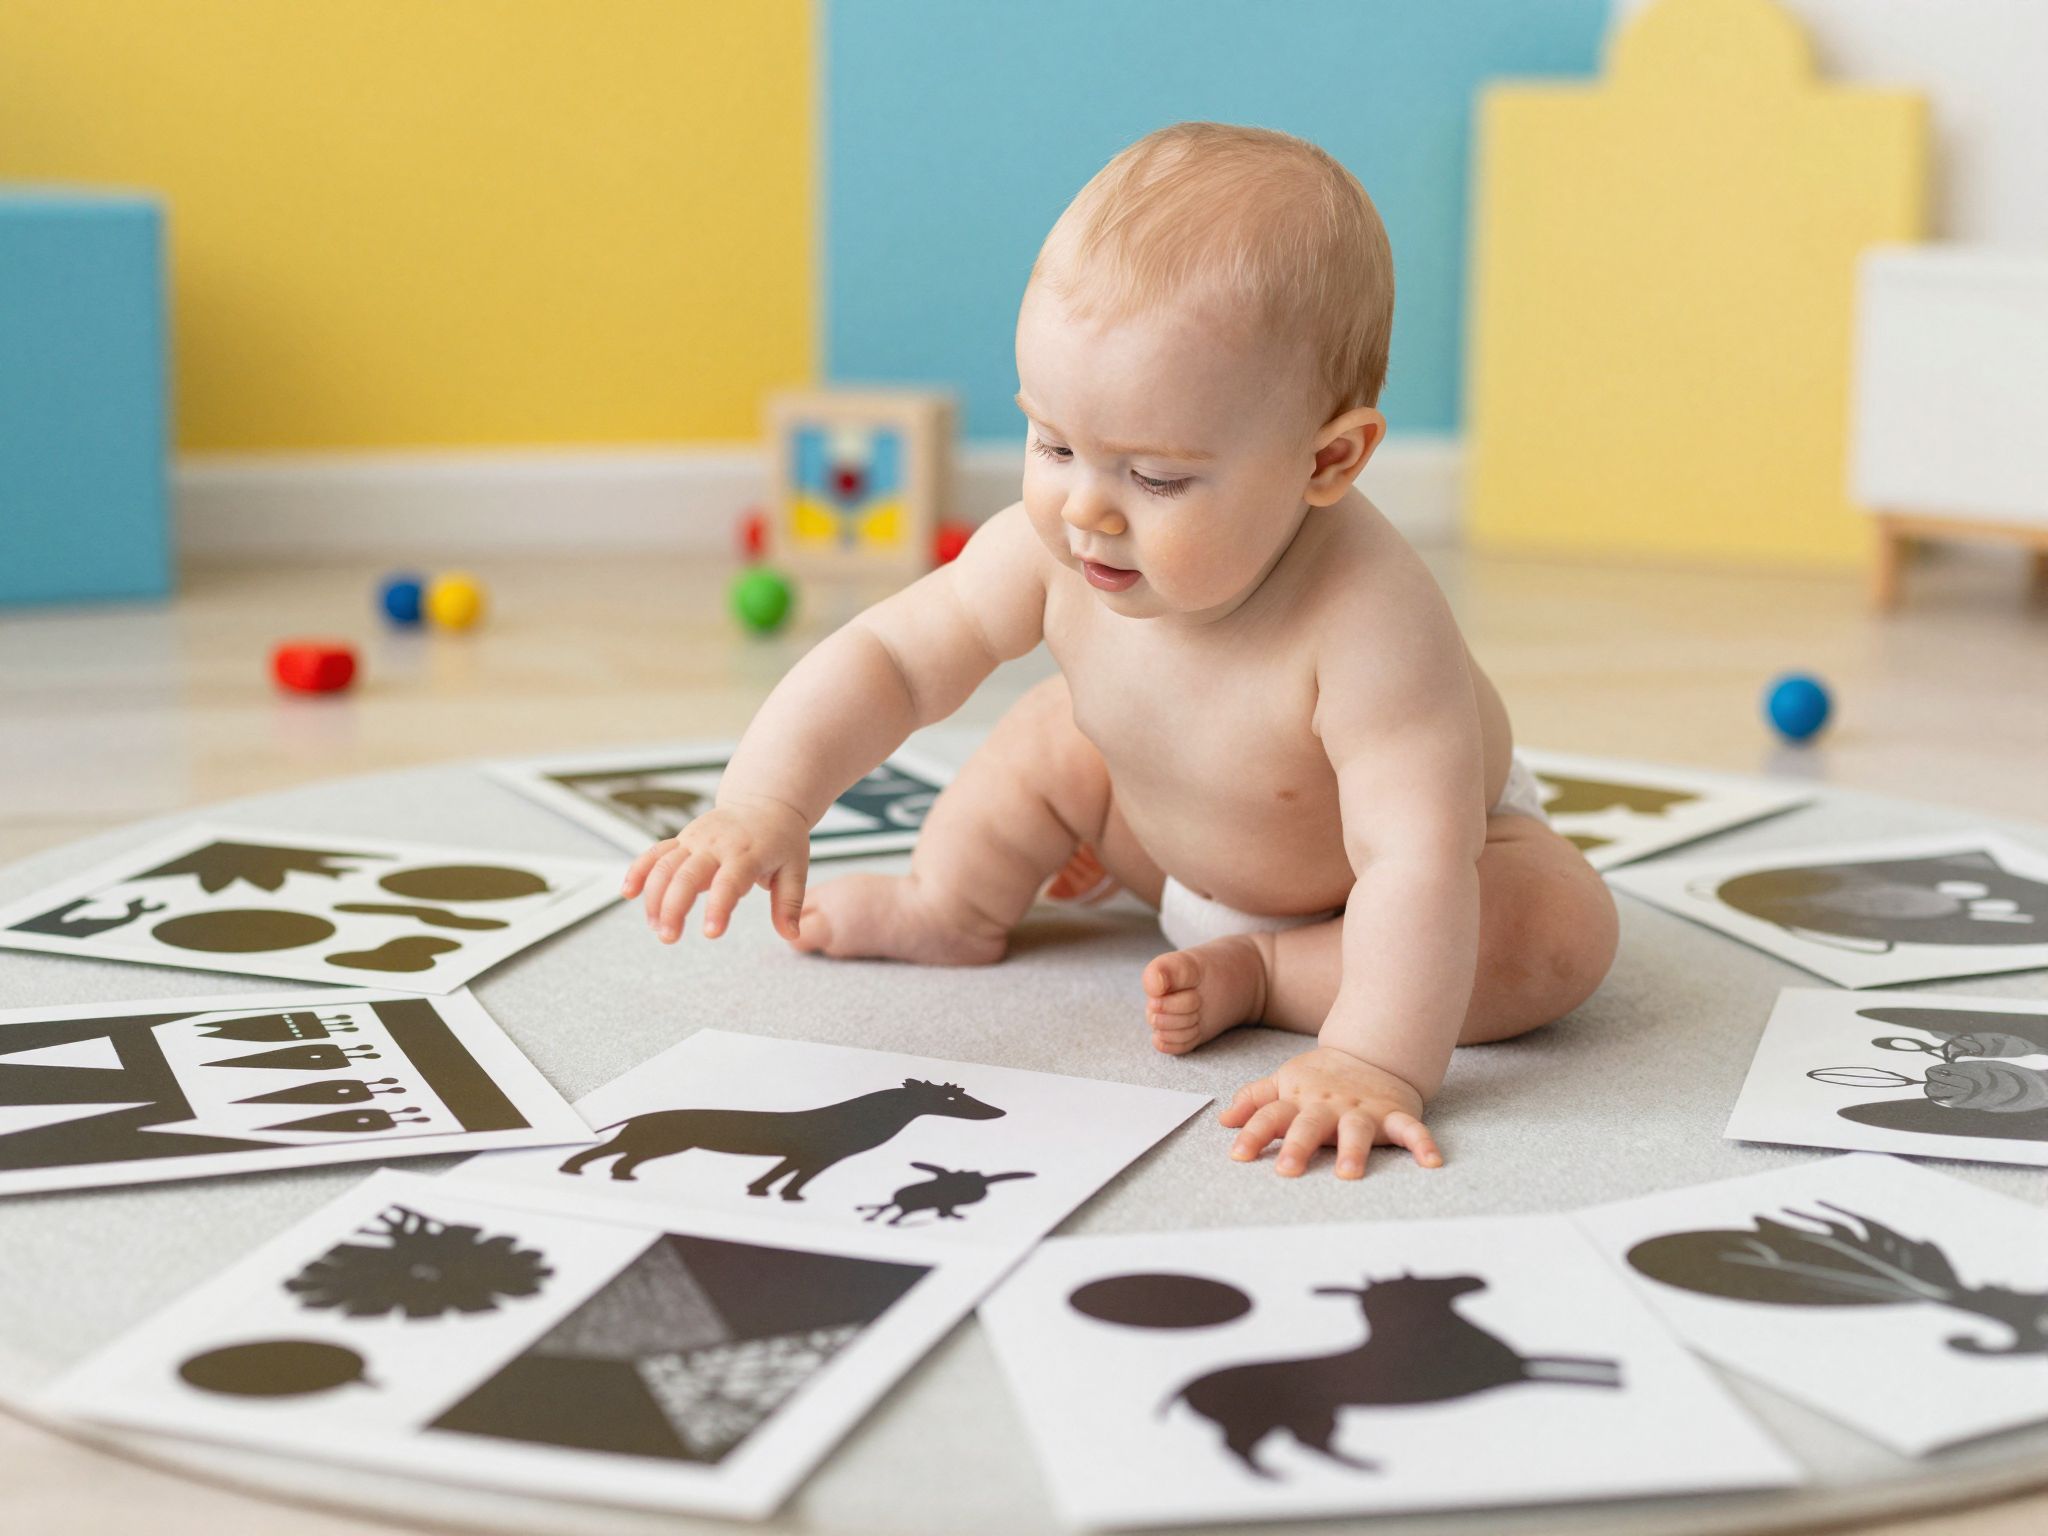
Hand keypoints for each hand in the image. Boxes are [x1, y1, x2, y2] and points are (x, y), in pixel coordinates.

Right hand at [621, 796, 810, 943]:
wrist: (764, 802)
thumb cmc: (781, 840)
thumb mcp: (796, 868)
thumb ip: (790, 903)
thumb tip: (793, 936)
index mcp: (747, 854)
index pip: (729, 883)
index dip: (718, 907)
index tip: (710, 933)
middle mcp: (716, 845)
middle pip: (686, 875)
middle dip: (673, 907)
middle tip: (668, 938)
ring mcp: (695, 840)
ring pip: (664, 865)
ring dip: (654, 897)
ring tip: (655, 927)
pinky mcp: (682, 839)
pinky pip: (655, 852)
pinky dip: (639, 870)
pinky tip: (628, 892)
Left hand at [1219, 1045, 1442, 1178]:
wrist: (1373, 1051)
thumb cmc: (1321, 1077)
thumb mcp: (1284, 1081)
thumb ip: (1255, 1100)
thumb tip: (1224, 1120)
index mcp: (1298, 1099)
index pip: (1270, 1115)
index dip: (1253, 1133)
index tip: (1238, 1155)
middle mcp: (1328, 1106)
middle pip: (1309, 1125)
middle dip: (1298, 1146)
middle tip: (1287, 1170)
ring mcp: (1362, 1110)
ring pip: (1356, 1130)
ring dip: (1353, 1150)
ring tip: (1348, 1173)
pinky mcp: (1394, 1114)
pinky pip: (1410, 1129)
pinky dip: (1422, 1144)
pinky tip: (1431, 1162)